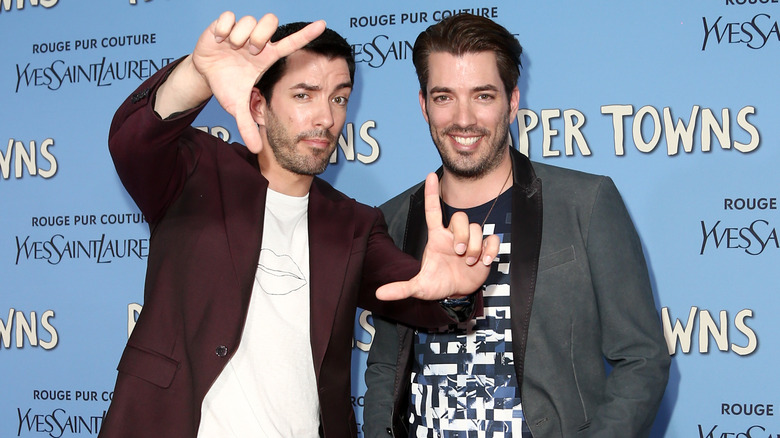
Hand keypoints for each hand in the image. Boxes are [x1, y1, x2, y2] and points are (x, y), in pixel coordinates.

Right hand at [191, 12, 324, 151]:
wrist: (205, 73)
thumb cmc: (227, 85)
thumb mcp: (238, 107)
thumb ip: (248, 127)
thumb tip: (257, 150)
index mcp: (267, 56)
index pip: (292, 42)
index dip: (307, 34)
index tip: (323, 26)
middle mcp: (259, 41)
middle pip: (271, 22)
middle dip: (260, 37)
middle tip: (249, 52)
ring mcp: (243, 30)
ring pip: (250, 20)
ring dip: (240, 37)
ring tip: (233, 48)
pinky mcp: (224, 24)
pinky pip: (229, 16)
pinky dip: (224, 29)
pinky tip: (221, 41)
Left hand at [376, 173, 499, 300]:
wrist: (457, 294)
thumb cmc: (438, 284)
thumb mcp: (419, 287)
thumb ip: (401, 288)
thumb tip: (380, 293)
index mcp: (437, 238)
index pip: (433, 210)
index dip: (432, 193)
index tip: (431, 175)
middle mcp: (454, 236)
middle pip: (461, 217)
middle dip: (463, 234)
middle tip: (460, 253)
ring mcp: (471, 241)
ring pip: (477, 228)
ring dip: (475, 247)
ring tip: (469, 262)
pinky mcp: (484, 248)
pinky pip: (492, 239)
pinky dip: (490, 250)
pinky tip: (484, 261)